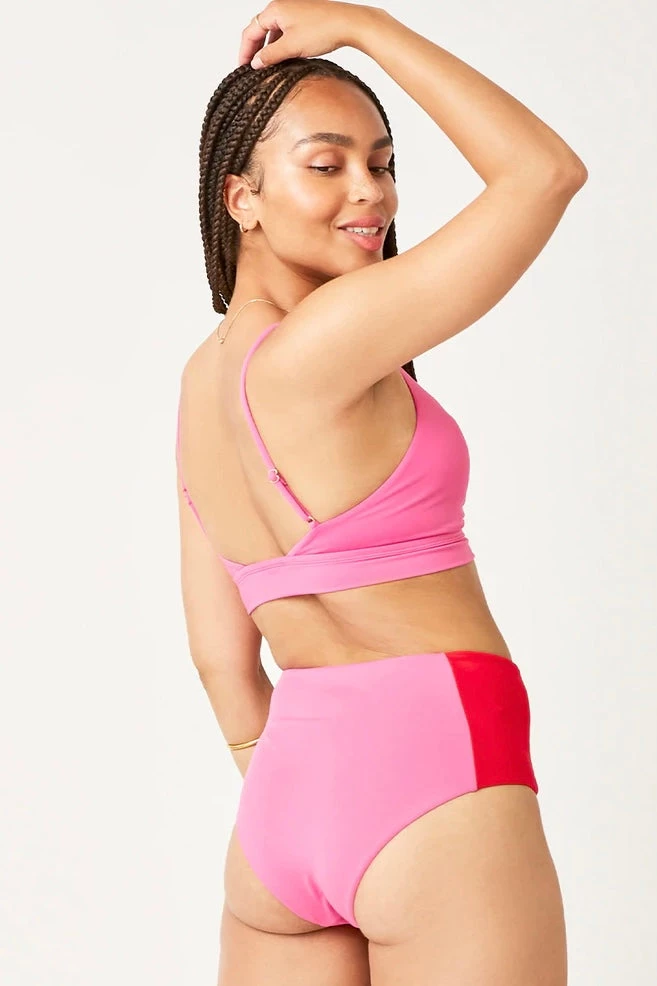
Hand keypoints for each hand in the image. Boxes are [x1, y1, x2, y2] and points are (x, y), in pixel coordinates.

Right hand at [237, 0, 368, 68]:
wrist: (349, 23)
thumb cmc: (323, 30)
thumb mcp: (291, 47)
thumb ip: (270, 56)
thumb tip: (256, 63)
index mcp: (274, 10)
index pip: (250, 31)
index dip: (244, 51)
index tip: (243, 67)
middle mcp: (282, 6)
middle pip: (260, 29)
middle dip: (254, 49)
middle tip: (252, 68)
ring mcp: (294, 9)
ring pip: (274, 30)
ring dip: (268, 47)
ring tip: (268, 65)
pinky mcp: (304, 16)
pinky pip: (286, 30)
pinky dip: (281, 43)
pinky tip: (285, 56)